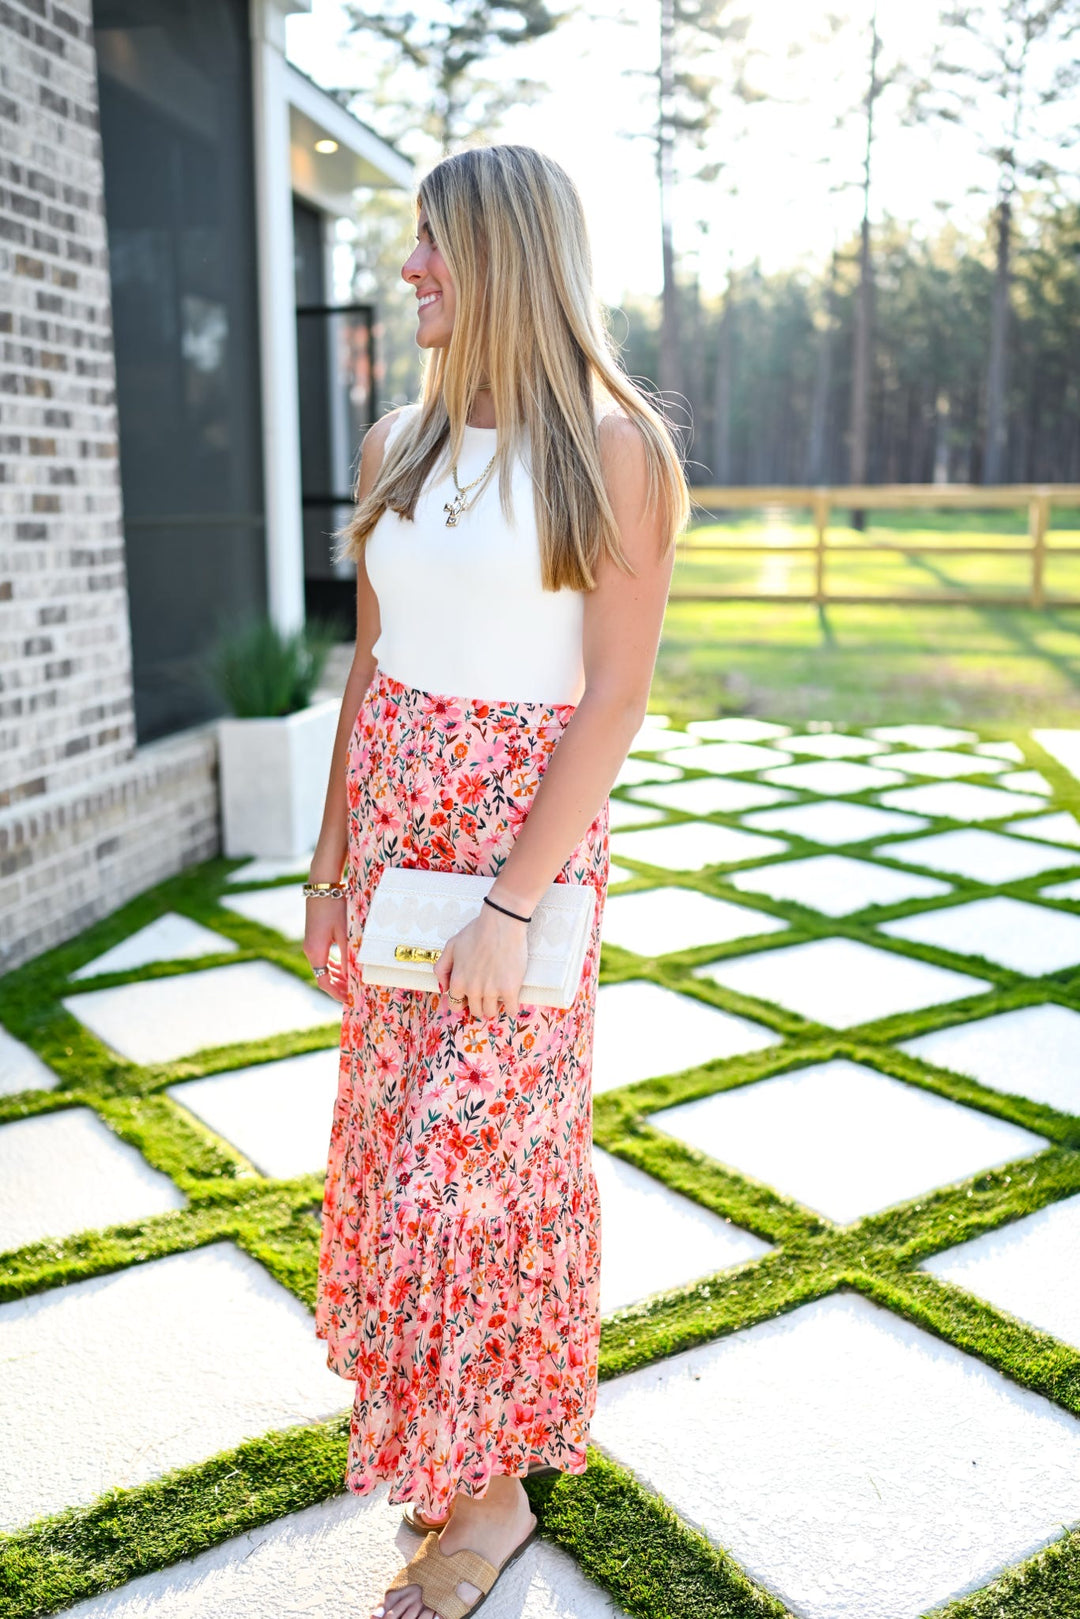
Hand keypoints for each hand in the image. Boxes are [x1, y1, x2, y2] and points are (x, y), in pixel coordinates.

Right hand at [303, 895, 351, 1006]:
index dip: (336, 992)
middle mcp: (310, 949)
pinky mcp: (314, 936)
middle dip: (338, 986)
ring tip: (351, 982)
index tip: (350, 999)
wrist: (322, 885)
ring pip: (323, 966)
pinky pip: (323, 957)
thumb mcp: (344, 933)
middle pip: (323, 976)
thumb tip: (354, 977)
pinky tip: (344, 966)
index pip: (324, 981)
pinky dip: (333, 964)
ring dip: (336, 975)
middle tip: (354, 993)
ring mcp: (310, 943)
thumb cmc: (335, 907)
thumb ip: (348, 956)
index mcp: (315, 951)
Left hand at [434, 901, 528, 1017]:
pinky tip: (511, 998)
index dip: (464, 1001)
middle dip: (479, 1004)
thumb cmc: (477, 931)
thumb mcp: (451, 946)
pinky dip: (511, 1007)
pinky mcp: (510, 990)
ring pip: (490, 1013)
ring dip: (494, 1007)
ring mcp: (491, 991)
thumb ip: (442, 968)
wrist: (501, 923)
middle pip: (475, 1011)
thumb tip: (443, 988)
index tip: (471, 995)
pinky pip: (511, 1011)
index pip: (456, 1005)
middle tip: (487, 993)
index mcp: (457, 981)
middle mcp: (472, 990)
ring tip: (499, 995)